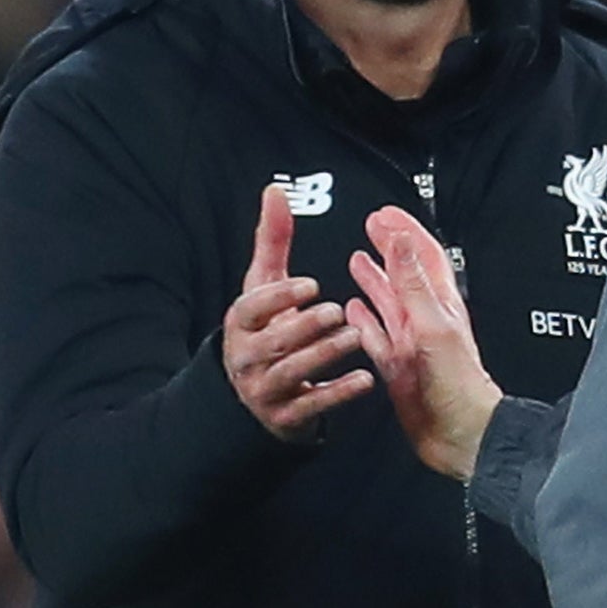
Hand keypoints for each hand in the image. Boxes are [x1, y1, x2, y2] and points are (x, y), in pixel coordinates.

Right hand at [223, 183, 372, 441]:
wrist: (257, 393)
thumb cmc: (266, 327)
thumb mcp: (264, 285)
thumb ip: (272, 241)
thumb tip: (275, 191)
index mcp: (241, 323)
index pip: (252, 308)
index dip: (280, 297)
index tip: (312, 284)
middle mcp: (247, 357)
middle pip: (275, 342)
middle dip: (306, 326)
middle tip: (337, 311)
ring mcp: (265, 389)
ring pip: (294, 373)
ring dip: (325, 355)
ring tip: (355, 337)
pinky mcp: (286, 416)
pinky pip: (312, 405)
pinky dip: (338, 393)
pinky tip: (365, 379)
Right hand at [346, 207, 502, 480]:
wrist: (461, 434)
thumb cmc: (458, 384)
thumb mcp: (433, 324)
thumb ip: (414, 282)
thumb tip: (401, 239)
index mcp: (439, 304)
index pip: (422, 255)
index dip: (404, 231)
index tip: (384, 214)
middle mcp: (425, 320)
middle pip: (404, 273)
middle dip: (388, 248)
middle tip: (371, 227)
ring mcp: (411, 343)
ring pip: (389, 303)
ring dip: (374, 280)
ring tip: (357, 260)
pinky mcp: (398, 367)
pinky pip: (377, 337)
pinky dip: (364, 322)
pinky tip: (352, 313)